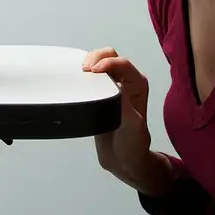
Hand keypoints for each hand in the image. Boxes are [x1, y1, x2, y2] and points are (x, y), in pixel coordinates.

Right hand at [84, 47, 165, 192]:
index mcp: (137, 85)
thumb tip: (115, 86)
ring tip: (80, 73)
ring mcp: (113, 85)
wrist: (123, 159)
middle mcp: (126, 81)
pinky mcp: (100, 91)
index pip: (121, 63)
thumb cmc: (132, 145)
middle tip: (84, 70)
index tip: (92, 72)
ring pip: (100, 60)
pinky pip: (91, 74)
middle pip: (110, 55)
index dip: (106, 63)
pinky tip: (78, 78)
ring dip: (89, 61)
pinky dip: (83, 71)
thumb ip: (125, 107)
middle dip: (96, 57)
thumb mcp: (132, 127)